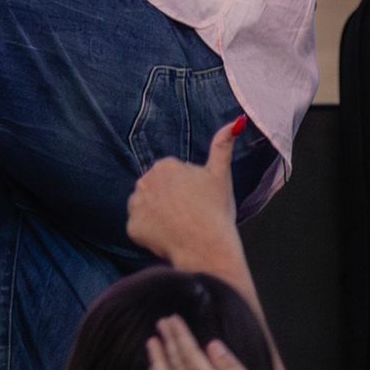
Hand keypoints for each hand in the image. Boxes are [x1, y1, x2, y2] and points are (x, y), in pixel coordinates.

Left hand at [127, 117, 244, 272]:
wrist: (208, 248)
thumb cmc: (216, 212)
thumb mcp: (220, 176)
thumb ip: (223, 145)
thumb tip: (238, 120)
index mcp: (165, 165)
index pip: (172, 178)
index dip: (187, 192)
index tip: (197, 202)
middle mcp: (144, 180)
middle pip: (157, 191)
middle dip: (170, 202)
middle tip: (189, 216)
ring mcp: (135, 203)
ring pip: (146, 208)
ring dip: (158, 216)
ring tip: (179, 227)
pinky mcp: (131, 226)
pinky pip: (140, 228)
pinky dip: (151, 234)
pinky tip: (168, 237)